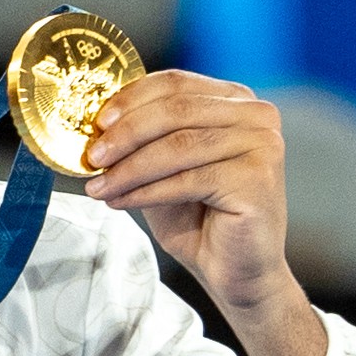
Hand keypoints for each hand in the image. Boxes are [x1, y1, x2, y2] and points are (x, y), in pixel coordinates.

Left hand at [81, 70, 325, 355]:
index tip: (96, 122)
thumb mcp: (162, 166)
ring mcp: (263, 145)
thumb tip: (95, 124)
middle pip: (176, 110)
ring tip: (98, 185)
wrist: (237, 272)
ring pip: (178, 146)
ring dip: (129, 167)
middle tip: (91, 156)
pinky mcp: (259, 179)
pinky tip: (120, 201)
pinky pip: (188, 179)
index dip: (131, 99)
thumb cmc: (200, 216)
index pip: (174, 83)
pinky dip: (145, 191)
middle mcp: (257, 115)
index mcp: (234, 99)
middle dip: (126, 133)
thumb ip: (142, 138)